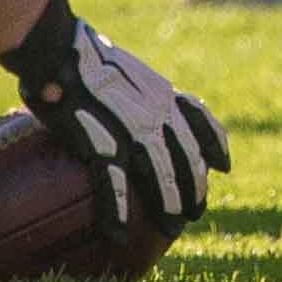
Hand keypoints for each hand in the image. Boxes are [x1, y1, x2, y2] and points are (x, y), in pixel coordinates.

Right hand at [3, 0, 228, 233]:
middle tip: (195, 211)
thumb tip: (128, 104)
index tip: (224, 166)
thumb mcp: (125, 68)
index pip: (201, 122)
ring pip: (161, 177)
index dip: (215, 146)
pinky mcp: (101, 143)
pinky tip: (119, 235)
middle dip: (194, 188)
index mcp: (161, 92)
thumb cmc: (79, 54)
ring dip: (168, 207)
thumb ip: (136, 90)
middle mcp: (156, 114)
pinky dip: (118, 213)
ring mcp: (132, 130)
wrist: (56, 47)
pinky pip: (114, 186)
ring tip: (172, 230)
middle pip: (186, 159)